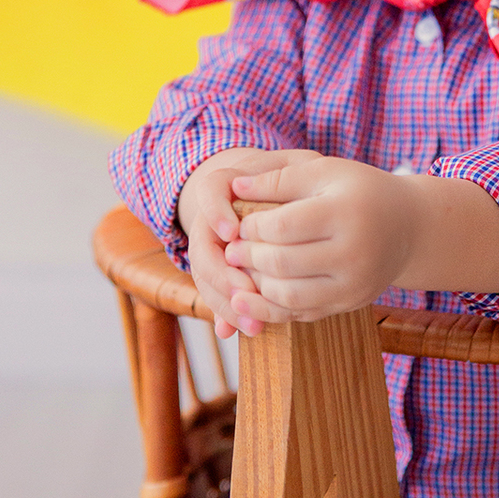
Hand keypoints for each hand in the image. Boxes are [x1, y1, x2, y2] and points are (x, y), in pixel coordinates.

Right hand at [177, 148, 320, 337]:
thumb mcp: (297, 167)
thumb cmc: (296, 177)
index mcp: (226, 185)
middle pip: (202, 247)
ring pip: (206, 278)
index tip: (233, 231)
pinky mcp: (223, 274)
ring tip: (252, 321)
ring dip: (226, 302)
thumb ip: (285, 175)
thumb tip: (260, 194)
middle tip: (244, 290)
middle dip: (222, 273)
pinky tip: (245, 330)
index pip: (209, 191)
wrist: (281, 195)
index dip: (215, 211)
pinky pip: (218, 297)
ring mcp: (214, 248)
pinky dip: (229, 315)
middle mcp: (212, 219)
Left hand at [224, 155, 498, 331]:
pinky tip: (251, 296)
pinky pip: (302, 314)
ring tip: (241, 270)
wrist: (408, 226)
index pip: (283, 226)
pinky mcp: (350, 304)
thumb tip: (233, 188)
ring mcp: (355, 284)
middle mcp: (355, 252)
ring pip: (289, 296)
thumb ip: (278, 179)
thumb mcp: (323, 171)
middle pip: (282, 263)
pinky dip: (271, 308)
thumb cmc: (359, 191)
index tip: (239, 222)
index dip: (252, 226)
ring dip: (255, 286)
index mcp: (346, 212)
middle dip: (248, 257)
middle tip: (231, 249)